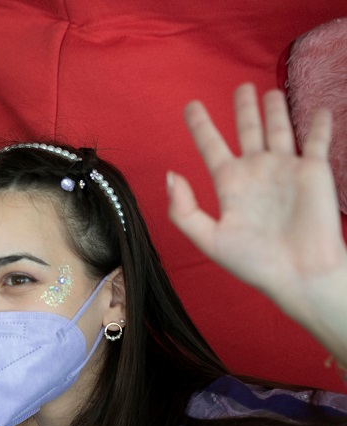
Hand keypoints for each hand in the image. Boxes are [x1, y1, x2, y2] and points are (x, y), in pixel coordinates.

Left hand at [168, 83, 346, 317]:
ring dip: (275, 109)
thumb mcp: (209, 238)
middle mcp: (256, 172)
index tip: (190, 106)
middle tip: (240, 86)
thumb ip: (184, 209)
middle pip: (247, 130)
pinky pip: (317, 141)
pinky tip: (320, 109)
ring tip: (270, 90)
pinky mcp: (314, 171)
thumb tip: (170, 175)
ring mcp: (285, 169)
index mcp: (230, 185)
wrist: (298, 273)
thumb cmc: (253, 262)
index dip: (201, 125)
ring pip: (279, 129)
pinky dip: (319, 124)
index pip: (211, 147)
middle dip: (243, 108)